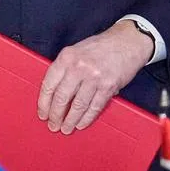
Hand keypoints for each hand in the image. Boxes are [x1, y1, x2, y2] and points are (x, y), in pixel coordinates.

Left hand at [37, 21, 154, 133]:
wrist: (127, 42)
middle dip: (55, 115)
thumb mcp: (75, 51)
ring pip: (78, 105)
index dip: (43, 103)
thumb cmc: (100, 47)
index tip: (42, 113)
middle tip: (53, 125)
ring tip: (66, 128)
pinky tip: (81, 124)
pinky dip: (87, 118)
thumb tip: (52, 93)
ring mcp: (94, 77)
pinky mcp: (108, 86)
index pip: (49, 85)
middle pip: (61, 97)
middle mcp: (78, 67)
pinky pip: (94, 107)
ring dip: (71, 120)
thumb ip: (64, 69)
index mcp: (66, 57)